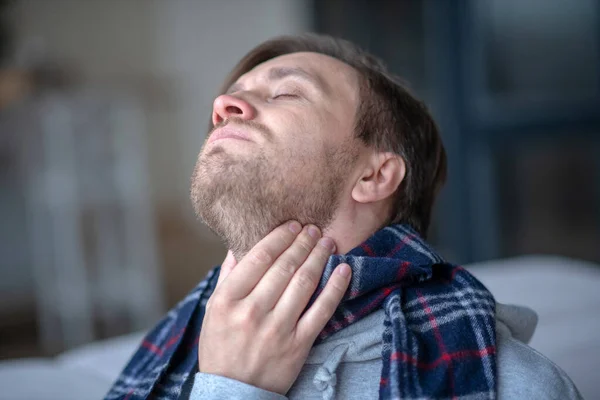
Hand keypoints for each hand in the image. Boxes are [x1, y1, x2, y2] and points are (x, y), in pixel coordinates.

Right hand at [198, 221, 351, 394]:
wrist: (233, 391)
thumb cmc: (221, 346)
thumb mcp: (213, 309)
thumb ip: (228, 276)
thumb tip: (239, 244)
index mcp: (228, 300)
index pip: (259, 257)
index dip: (279, 236)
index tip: (292, 225)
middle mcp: (252, 311)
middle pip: (285, 266)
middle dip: (303, 242)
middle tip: (314, 229)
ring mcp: (277, 328)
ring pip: (304, 282)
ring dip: (319, 257)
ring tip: (327, 242)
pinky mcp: (298, 344)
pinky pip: (322, 310)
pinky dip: (336, 287)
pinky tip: (344, 269)